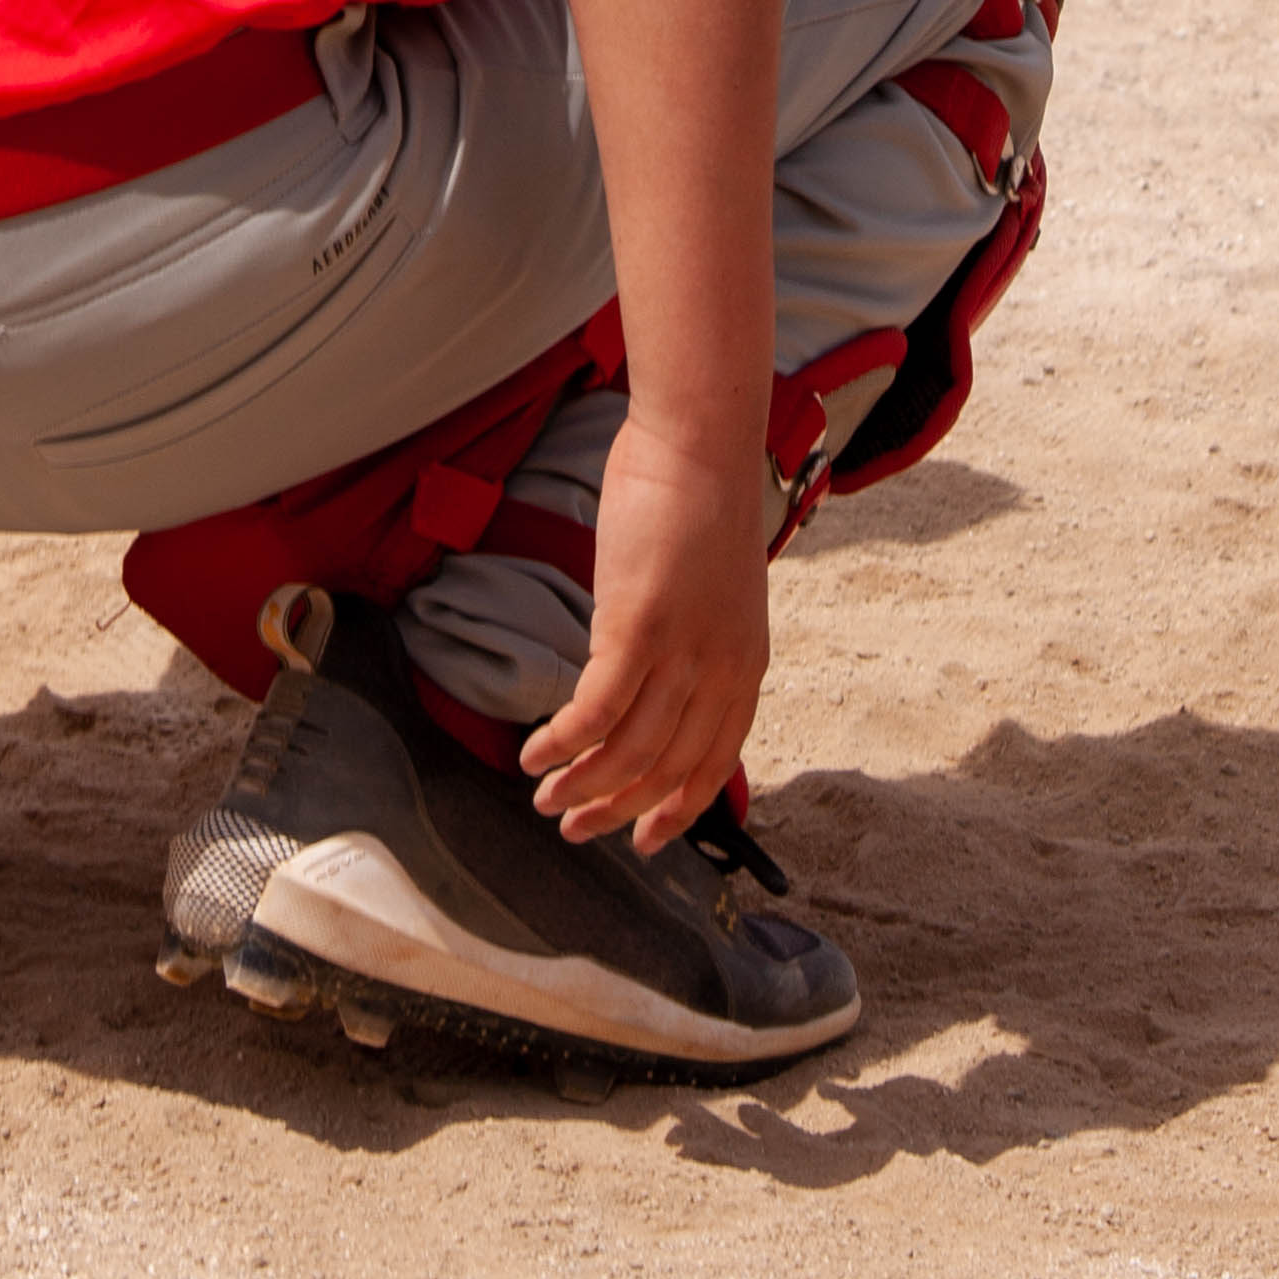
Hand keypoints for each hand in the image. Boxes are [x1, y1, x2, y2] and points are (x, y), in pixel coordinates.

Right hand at [518, 414, 769, 855]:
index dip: (677, 809)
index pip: (714, 764)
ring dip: (580, 786)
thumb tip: (649, 675)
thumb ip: (693, 640)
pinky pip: (595, 712)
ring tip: (543, 799)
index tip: (643, 837)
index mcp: (744, 666)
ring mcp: (680, 654)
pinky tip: (534, 753)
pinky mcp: (637, 630)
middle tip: (573, 828)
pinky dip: (562, 743)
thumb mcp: (713, 590)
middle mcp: (719, 672)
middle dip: (616, 810)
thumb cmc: (698, 500)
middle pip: (665, 770)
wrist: (699, 441)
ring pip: (627, 753)